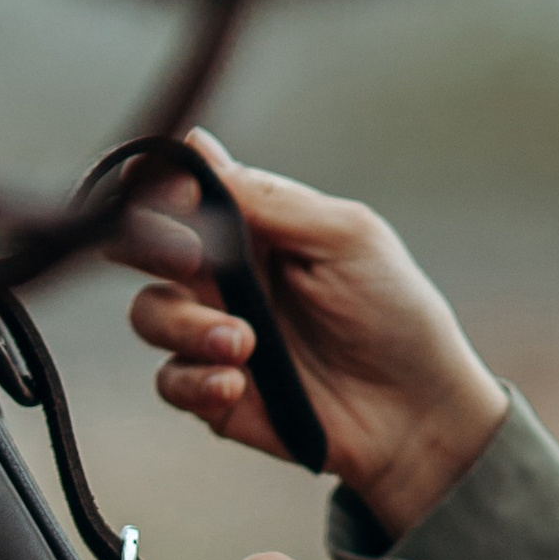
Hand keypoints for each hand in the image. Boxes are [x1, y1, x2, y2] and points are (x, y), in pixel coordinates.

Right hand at [127, 132, 508, 534]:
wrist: (418, 413)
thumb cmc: (396, 314)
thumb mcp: (347, 238)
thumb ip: (270, 198)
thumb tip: (196, 145)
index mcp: (253, 226)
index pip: (177, 190)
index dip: (156, 185)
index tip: (173, 197)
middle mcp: (224, 275)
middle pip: (139, 245)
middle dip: (148, 245)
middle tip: (190, 260)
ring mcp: (214, 335)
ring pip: (148, 314)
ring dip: (185, 324)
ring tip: (242, 345)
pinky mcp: (215, 394)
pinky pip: (169, 381)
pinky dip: (195, 380)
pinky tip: (236, 385)